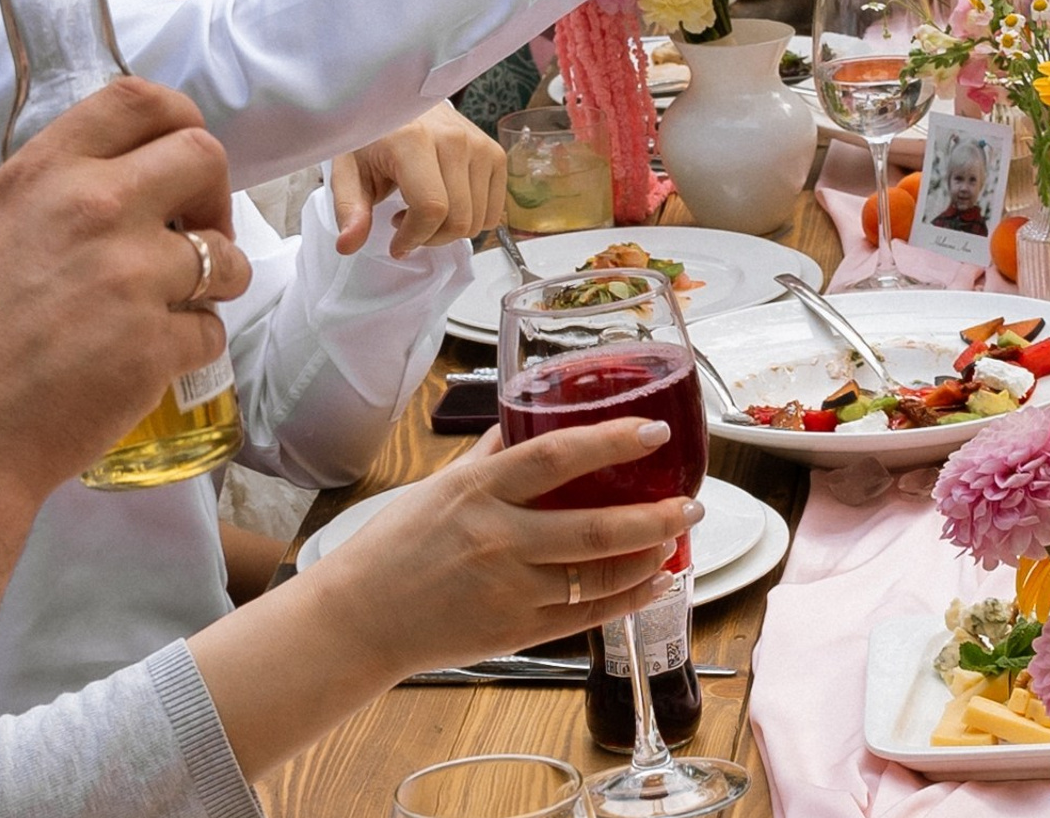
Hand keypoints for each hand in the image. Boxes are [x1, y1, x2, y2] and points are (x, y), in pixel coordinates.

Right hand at [0, 78, 251, 504]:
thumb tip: (20, 199)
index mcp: (43, 177)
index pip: (136, 99)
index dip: (174, 117)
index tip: (175, 157)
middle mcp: (96, 210)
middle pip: (204, 156)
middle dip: (212, 192)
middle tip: (194, 231)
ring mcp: (134, 276)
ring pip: (225, 252)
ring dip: (216, 276)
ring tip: (182, 303)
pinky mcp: (157, 342)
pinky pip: (210, 328)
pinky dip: (194, 343)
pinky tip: (156, 359)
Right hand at [303, 420, 693, 673]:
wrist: (356, 621)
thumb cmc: (396, 545)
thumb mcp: (441, 484)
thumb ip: (492, 453)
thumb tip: (531, 417)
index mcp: (479, 490)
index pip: (557, 456)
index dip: (612, 440)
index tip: (655, 430)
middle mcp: (499, 540)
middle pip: (594, 527)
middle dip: (656, 515)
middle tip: (693, 501)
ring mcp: (509, 590)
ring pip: (598, 577)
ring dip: (649, 558)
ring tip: (679, 538)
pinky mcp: (514, 633)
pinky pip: (585, 618)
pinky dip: (627, 601)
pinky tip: (653, 583)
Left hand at [333, 103, 508, 258]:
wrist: (403, 102)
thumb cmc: (375, 138)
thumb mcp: (349, 171)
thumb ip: (348, 209)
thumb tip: (348, 244)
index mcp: (414, 140)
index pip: (431, 208)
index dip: (414, 237)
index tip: (395, 243)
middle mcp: (454, 139)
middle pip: (459, 219)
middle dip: (431, 238)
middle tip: (407, 227)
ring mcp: (479, 144)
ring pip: (478, 219)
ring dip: (450, 229)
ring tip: (425, 211)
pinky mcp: (494, 152)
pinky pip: (494, 210)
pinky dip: (472, 219)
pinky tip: (448, 203)